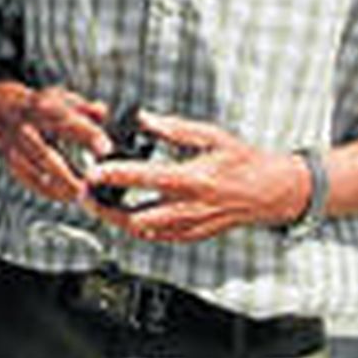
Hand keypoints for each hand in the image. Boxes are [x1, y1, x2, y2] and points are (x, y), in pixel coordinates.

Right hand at [0, 80, 111, 204]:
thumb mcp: (59, 98)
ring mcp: (14, 147)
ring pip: (34, 172)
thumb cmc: (37, 106)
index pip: (66, 122)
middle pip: (45, 153)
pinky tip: (65, 196)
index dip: (87, 135)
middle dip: (67, 173)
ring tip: (81, 194)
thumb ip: (83, 107)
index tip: (106, 148)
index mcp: (41, 108)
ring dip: (59, 186)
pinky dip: (47, 191)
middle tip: (90, 183)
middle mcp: (24, 128)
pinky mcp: (10, 162)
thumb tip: (101, 111)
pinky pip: (28, 181)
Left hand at [83, 111, 309, 242]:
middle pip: (136, 218)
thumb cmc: (242, 161)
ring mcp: (192, 225)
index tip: (92, 172)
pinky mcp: (194, 235)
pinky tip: (125, 217)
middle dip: (105, 209)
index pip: (145, 179)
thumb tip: (143, 119)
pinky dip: (138, 229)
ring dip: (117, 221)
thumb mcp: (210, 136)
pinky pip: (159, 238)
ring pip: (144, 232)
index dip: (115, 176)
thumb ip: (173, 129)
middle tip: (85, 196)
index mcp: (193, 178)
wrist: (271, 192)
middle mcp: (190, 207)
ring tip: (97, 206)